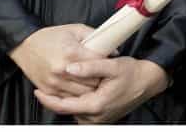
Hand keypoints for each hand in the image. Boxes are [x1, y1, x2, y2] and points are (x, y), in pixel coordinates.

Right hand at [8, 24, 101, 96]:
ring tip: (94, 80)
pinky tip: (80, 86)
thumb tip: (112, 50)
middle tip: (104, 73)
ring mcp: (54, 82)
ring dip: (90, 88)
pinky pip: (68, 98)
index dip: (107, 63)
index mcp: (71, 53)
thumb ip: (95, 37)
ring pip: (82, 93)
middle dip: (101, 78)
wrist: (25, 45)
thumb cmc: (51, 36)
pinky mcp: (48, 90)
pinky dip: (76, 94)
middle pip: (92, 82)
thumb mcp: (75, 30)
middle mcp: (62, 70)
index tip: (110, 61)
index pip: (98, 64)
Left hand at [33, 56, 168, 123]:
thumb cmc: (132, 72)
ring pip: (74, 112)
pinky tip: (77, 92)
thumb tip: (69, 67)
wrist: (149, 81)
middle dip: (56, 99)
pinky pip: (83, 113)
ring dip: (67, 101)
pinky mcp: (102, 118)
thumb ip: (90, 67)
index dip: (47, 100)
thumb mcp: (112, 65)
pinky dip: (77, 104)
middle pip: (67, 110)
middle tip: (46, 85)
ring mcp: (99, 120)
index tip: (37, 91)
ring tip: (61, 87)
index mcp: (96, 105)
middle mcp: (96, 117)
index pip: (63, 106)